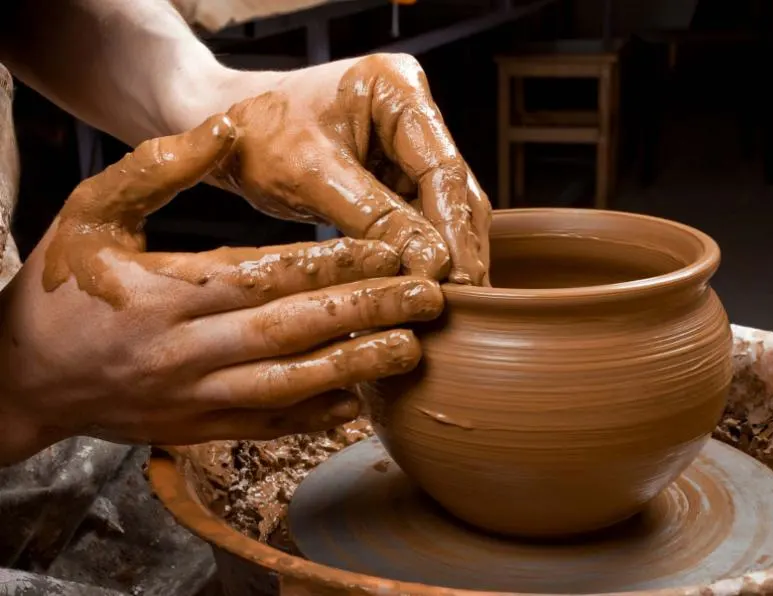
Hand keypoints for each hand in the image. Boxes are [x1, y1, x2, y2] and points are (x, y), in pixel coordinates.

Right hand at [0, 114, 442, 465]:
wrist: (22, 376)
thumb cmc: (61, 289)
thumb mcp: (93, 210)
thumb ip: (159, 167)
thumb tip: (226, 131)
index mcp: (171, 293)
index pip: (271, 274)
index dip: (336, 263)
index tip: (390, 251)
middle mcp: (192, 351)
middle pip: (297, 331)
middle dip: (369, 314)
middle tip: (429, 300)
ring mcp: (198, 398)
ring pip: (292, 385)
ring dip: (358, 368)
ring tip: (413, 351)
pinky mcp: (201, 428)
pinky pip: (270, 425)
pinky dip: (318, 416)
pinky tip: (362, 403)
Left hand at [208, 54, 490, 285]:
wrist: (223, 131)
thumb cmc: (256, 135)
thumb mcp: (311, 176)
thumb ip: (375, 217)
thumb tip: (433, 264)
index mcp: (397, 88)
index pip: (442, 167)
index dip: (454, 228)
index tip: (459, 277)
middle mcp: (412, 112)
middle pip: (452, 188)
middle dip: (458, 246)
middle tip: (464, 299)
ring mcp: (405, 145)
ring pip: (441, 208)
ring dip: (444, 254)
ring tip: (450, 303)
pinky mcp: (394, 174)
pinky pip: (417, 217)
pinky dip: (420, 252)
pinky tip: (424, 286)